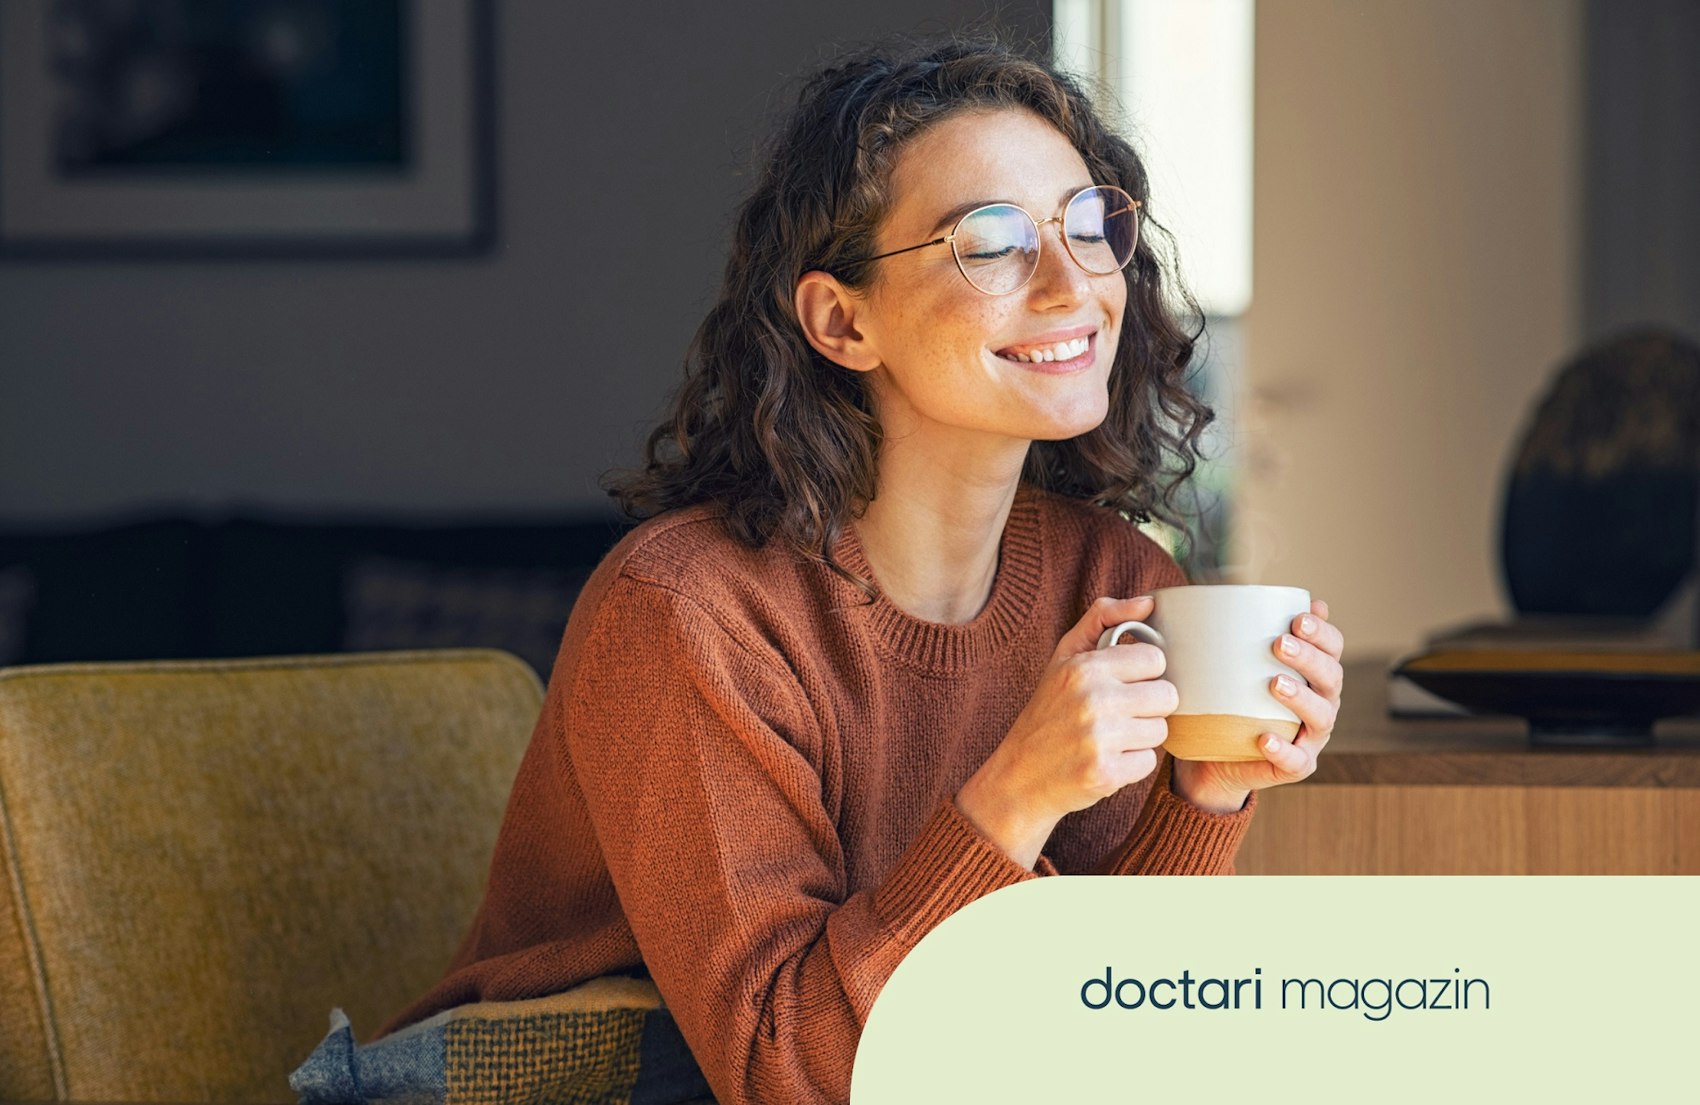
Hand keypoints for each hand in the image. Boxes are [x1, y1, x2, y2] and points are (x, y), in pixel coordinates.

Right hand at [957, 595, 1174, 867]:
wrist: (1019, 776)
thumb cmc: (1048, 711)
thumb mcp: (1064, 657)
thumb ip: (1103, 619)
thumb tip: (1148, 602)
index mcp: (1085, 667)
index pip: (1155, 659)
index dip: (1144, 673)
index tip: (1124, 683)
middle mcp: (1093, 700)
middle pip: (1166, 696)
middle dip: (1148, 706)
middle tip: (1120, 714)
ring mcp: (1099, 739)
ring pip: (1160, 731)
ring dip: (1141, 736)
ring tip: (1110, 738)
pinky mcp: (1106, 773)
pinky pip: (1148, 763)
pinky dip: (1131, 765)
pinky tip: (1106, 760)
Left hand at [1171, 599, 1345, 813]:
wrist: (1214, 756)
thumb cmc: (1227, 699)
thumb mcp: (1230, 664)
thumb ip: (1237, 632)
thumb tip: (1227, 588)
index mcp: (1313, 673)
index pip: (1332, 647)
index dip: (1323, 633)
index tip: (1297, 618)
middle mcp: (1321, 702)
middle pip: (1331, 677)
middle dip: (1310, 657)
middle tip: (1279, 644)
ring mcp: (1311, 736)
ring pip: (1321, 716)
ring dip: (1301, 698)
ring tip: (1274, 683)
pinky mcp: (1295, 765)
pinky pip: (1296, 760)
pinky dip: (1283, 749)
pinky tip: (1265, 738)